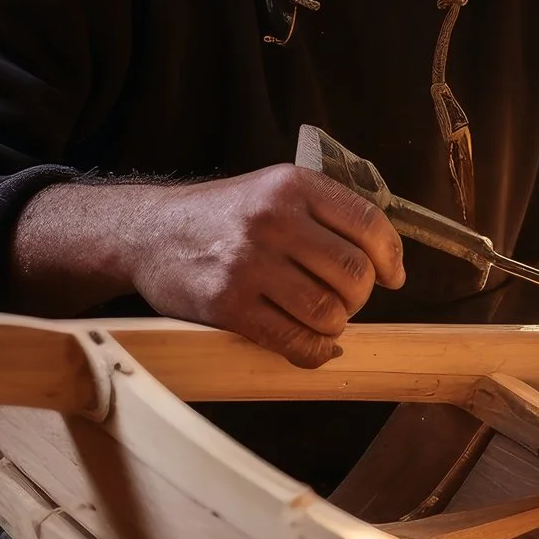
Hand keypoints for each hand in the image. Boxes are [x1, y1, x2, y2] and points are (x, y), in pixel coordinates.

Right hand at [11, 167, 404, 366]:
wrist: (146, 233)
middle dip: (360, 297)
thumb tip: (389, 266)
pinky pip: (293, 340)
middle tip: (345, 300)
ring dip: (336, 325)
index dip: (390, 257)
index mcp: (292, 186)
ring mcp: (248, 264)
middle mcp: (273, 220)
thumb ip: (328, 216)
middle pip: (354, 274)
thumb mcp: (273, 192)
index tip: (392, 277)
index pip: (369, 223)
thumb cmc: (223, 217)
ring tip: (322, 319)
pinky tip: (312, 346)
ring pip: (329, 312)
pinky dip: (313, 351)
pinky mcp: (226, 305)